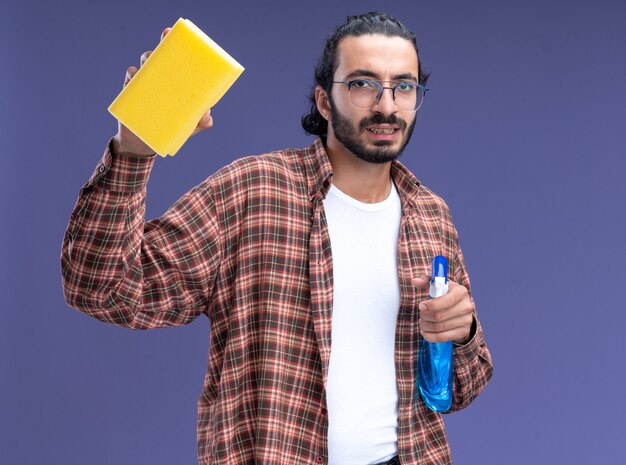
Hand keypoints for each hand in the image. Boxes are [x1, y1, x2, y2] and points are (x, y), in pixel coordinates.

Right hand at [112, 27, 213, 155]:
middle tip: (165, 38)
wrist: (144, 145)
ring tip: (150, 61)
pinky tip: (135, 76)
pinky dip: (132, 75)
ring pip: (144, 64)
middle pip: (160, 56)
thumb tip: (207, 114)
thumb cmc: (170, 132)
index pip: (177, 61)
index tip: (175, 34)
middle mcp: (161, 80)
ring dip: (147, 58)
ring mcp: (145, 85)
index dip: (176, 45)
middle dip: (162, 44)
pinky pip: (130, 78)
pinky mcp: (131, 93)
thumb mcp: (189, 128)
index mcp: (175, 83)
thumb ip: (202, 122)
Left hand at [412, 276, 474, 344]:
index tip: (420, 306)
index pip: (446, 301)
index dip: (431, 305)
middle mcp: (466, 306)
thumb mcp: (437, 285)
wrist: (460, 309)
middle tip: (420, 315)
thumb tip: (415, 281)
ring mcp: (466, 321)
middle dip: (425, 316)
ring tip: (422, 322)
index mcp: (461, 291)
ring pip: (439, 327)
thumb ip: (425, 281)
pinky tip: (425, 331)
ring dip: (425, 326)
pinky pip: (442, 337)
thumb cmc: (445, 294)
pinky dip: (429, 336)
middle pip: (439, 316)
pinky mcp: (463, 332)